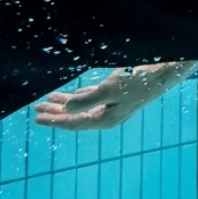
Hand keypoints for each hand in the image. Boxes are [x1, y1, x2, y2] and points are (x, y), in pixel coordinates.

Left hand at [33, 68, 171, 131]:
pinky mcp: (114, 97)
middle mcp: (105, 116)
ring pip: (81, 107)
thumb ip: (87, 100)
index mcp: (104, 119)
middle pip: (74, 117)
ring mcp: (110, 108)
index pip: (73, 122)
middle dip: (55, 112)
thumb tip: (67, 109)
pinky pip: (90, 99)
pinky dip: (77, 97)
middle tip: (36, 109)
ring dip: (64, 103)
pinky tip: (69, 95)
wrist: (160, 76)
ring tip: (47, 100)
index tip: (37, 118)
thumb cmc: (136, 82)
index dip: (54, 119)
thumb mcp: (109, 90)